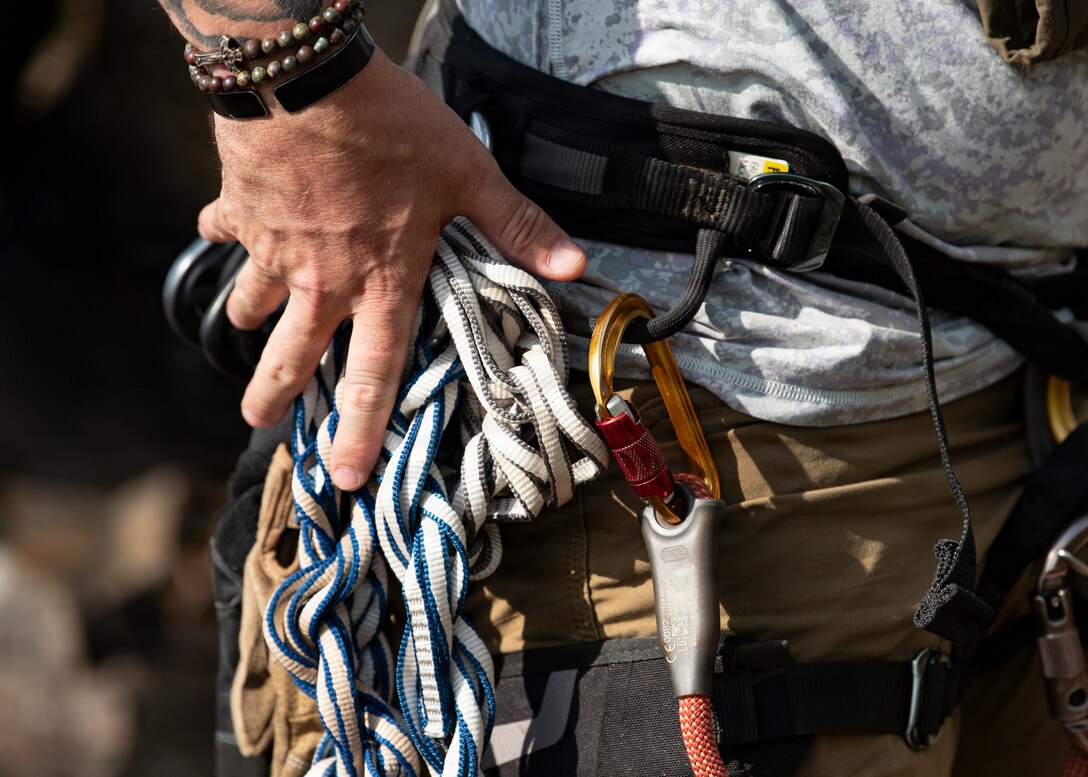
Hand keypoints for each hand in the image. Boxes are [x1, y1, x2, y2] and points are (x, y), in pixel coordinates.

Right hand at [196, 48, 585, 490]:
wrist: (304, 76)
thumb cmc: (391, 127)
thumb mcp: (466, 174)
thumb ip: (516, 224)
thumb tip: (572, 267)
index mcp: (380, 278)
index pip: (376, 371)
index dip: (363, 428)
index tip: (345, 473)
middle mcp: (322, 277)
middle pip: (293, 353)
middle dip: (273, 393)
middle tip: (256, 421)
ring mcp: (275, 247)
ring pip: (253, 300)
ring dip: (248, 319)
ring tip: (243, 331)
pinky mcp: (240, 208)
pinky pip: (225, 232)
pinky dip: (223, 235)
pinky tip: (220, 231)